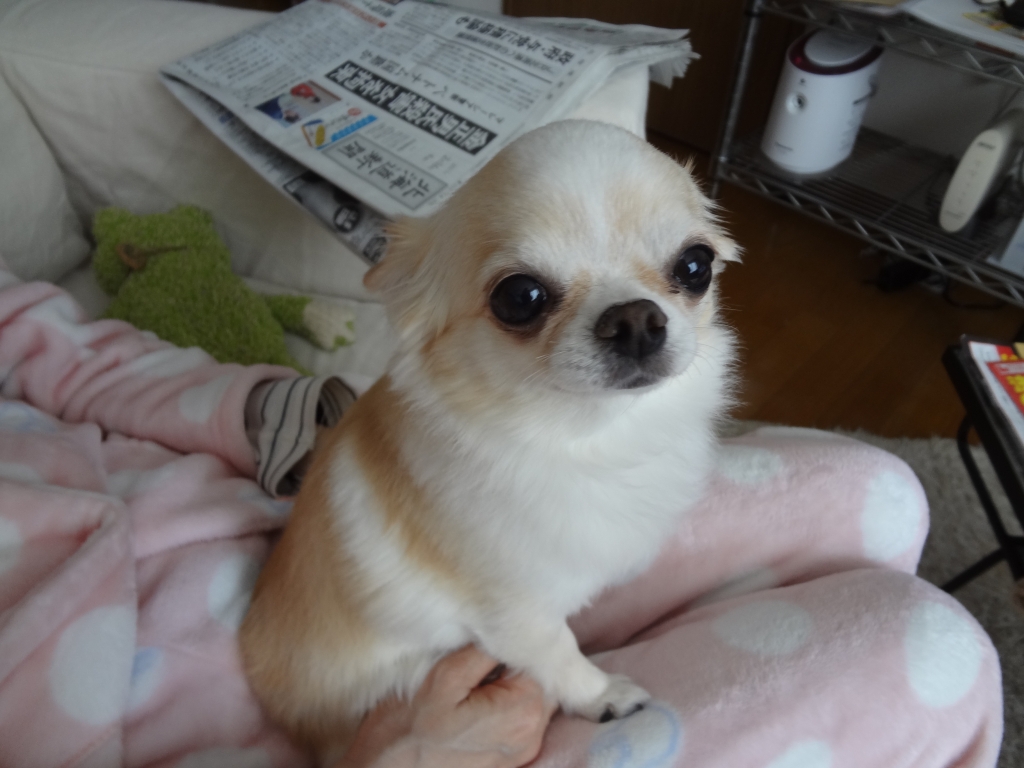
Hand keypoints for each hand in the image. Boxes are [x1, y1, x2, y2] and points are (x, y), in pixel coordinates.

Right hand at [337, 646, 555, 767]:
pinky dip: (505, 707)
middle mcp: (531, 735)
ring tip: (475, 682)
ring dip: (511, 686)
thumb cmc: (408, 727)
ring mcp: (521, 752)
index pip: (540, 659)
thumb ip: (486, 651)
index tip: (489, 640)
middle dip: (517, 665)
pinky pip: (520, 722)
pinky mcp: (509, 762)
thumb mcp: (445, 676)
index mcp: (523, 711)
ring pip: (533, 700)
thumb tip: (511, 629)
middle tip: (479, 659)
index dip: (516, 643)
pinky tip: (476, 704)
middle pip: (541, 681)